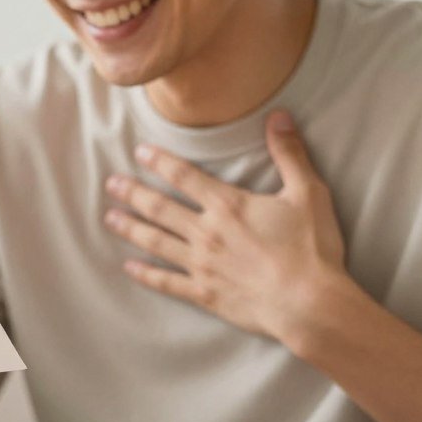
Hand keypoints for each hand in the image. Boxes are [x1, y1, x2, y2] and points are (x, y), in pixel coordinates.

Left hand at [104, 110, 349, 342]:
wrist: (310, 305)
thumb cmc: (312, 249)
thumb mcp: (308, 194)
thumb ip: (290, 154)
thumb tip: (279, 116)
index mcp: (228, 205)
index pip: (183, 176)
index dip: (160, 162)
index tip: (139, 152)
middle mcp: (206, 232)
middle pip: (160, 207)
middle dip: (133, 193)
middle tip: (111, 184)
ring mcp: (201, 264)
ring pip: (156, 241)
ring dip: (131, 228)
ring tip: (109, 218)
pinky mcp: (204, 293)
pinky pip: (167, 282)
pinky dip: (146, 274)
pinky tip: (129, 267)